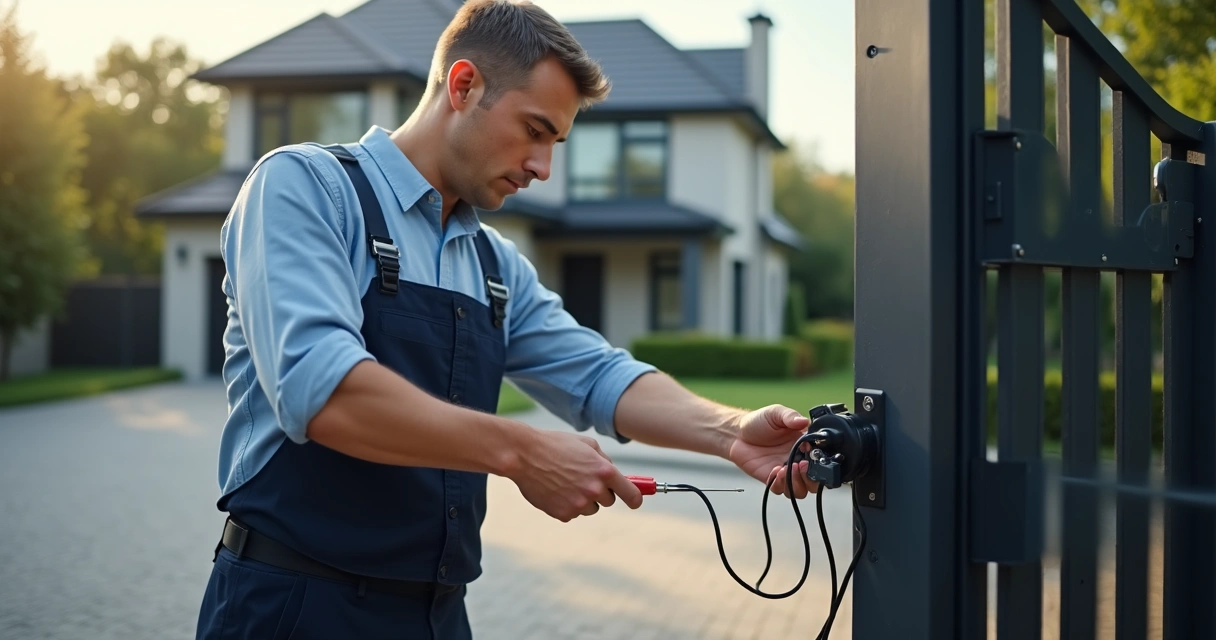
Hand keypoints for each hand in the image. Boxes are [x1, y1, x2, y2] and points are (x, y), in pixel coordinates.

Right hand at [508, 431, 643, 521]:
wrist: (524, 455)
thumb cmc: (555, 445)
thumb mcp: (586, 445)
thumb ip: (604, 461)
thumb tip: (615, 475)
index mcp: (604, 471)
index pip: (631, 494)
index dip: (635, 498)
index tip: (635, 500)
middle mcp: (594, 490)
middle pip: (609, 501)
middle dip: (600, 492)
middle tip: (582, 479)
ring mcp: (579, 504)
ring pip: (590, 509)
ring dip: (582, 499)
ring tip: (564, 482)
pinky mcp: (563, 514)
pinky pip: (572, 514)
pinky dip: (566, 505)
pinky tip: (554, 490)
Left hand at [727, 405, 817, 497]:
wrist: (737, 433)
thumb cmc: (758, 422)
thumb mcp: (776, 413)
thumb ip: (790, 416)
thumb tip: (804, 421)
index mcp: (804, 444)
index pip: (821, 457)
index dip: (820, 459)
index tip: (810, 454)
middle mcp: (798, 459)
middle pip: (816, 479)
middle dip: (811, 477)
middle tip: (801, 466)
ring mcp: (786, 471)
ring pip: (801, 489)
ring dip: (797, 483)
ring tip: (787, 469)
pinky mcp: (772, 479)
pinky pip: (782, 490)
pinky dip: (781, 484)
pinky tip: (775, 472)